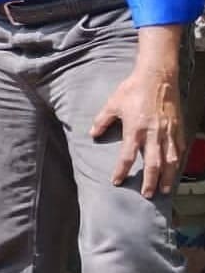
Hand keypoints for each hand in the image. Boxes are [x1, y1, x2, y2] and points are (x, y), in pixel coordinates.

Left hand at [91, 68, 183, 197]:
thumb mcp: (112, 104)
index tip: (116, 181)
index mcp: (135, 129)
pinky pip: (179, 148)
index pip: (127, 156)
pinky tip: (176, 170)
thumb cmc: (133, 90)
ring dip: (168, 176)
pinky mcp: (177, 128)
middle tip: (147, 195)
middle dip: (150, 181)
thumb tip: (92, 134)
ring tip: (165, 190)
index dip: (121, 171)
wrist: (157, 77)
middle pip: (153, 164)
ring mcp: (168, 132)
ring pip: (170, 160)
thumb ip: (102, 121)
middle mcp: (153, 134)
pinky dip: (178, 162)